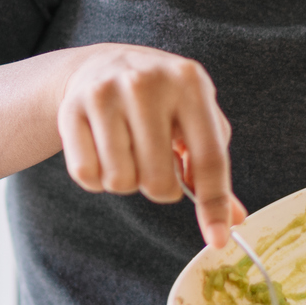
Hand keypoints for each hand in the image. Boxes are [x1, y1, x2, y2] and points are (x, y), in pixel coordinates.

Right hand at [56, 44, 243, 246]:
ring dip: (127, 181)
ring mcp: (105, 93)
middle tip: (154, 164)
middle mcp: (147, 83)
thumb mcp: (195, 117)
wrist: (103, 64)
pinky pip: (87, 176)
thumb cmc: (161, 99)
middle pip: (159, 180)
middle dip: (159, 187)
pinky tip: (103, 152)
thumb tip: (234, 219)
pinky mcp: (70, 109)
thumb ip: (211, 165)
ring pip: (121, 181)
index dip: (214, 204)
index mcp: (190, 82)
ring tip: (128, 152)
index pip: (209, 157)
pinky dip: (97, 179)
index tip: (217, 239)